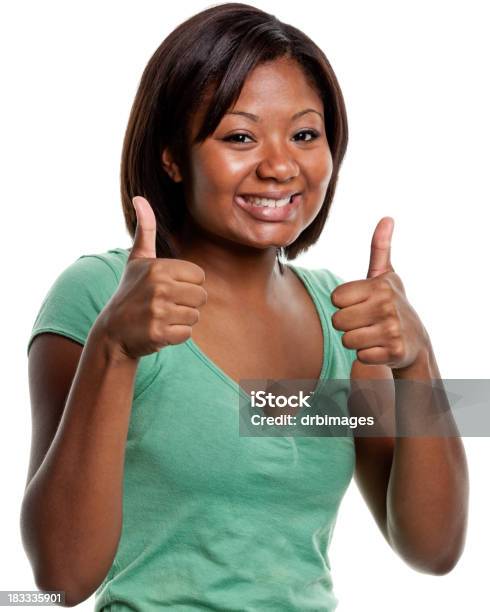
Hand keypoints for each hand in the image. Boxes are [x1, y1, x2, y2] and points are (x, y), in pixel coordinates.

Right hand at [98, 196, 206, 359]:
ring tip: (160, 317)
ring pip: (195, 316)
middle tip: (164, 305)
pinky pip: (186, 334)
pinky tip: (158, 331)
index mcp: (158, 267)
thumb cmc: (130, 293)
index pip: (199, 276)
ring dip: (181, 320)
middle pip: (201, 296)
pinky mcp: (159, 333)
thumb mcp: (136, 260)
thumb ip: (145, 230)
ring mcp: (158, 311)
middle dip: (187, 303)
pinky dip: (175, 335)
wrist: (113, 332)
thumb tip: (139, 198)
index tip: (167, 288)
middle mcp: (158, 287)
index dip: (187, 284)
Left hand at [330, 217, 427, 368]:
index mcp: (378, 286)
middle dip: (347, 324)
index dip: (344, 304)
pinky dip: (366, 355)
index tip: (360, 304)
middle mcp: (386, 306)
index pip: (335, 298)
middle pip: (338, 320)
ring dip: (356, 340)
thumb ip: (380, 248)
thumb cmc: (392, 304)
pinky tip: (379, 348)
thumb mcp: (386, 276)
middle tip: (365, 322)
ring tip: (372, 334)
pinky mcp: (393, 351)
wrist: (415, 341)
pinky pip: (359, 356)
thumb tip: (387, 218)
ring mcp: (391, 329)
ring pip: (347, 339)